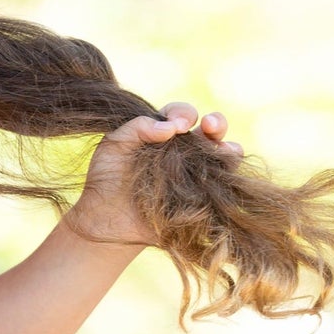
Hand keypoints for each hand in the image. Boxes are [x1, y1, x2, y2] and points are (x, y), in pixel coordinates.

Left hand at [76, 100, 243, 245]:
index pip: (182, 115)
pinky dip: (226, 181)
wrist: (104, 220)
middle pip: (211, 132)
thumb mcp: (114, 145)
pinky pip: (222, 189)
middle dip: (217, 124)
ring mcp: (194, 176)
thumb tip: (171, 128)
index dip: (184, 113)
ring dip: (229, 150)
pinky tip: (221, 178)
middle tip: (210, 125)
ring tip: (224, 150)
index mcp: (163, 134)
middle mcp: (183, 152)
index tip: (177, 125)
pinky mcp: (199, 200)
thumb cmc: (105, 179)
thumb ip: (138, 128)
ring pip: (224, 158)